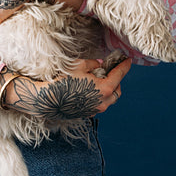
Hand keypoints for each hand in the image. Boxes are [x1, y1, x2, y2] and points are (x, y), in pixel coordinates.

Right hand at [0, 58, 131, 122]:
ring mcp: (95, 110)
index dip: (124, 66)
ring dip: (109, 90)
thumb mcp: (79, 65)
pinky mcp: (87, 115)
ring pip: (110, 100)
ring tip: (100, 80)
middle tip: (111, 70)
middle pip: (118, 91)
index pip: (120, 75)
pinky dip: (100, 97)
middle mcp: (103, 102)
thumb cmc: (63, 81)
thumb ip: (93, 64)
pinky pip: (99, 105)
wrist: (47, 99)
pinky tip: (91, 90)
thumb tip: (100, 64)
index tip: (128, 60)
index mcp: (104, 89)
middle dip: (117, 80)